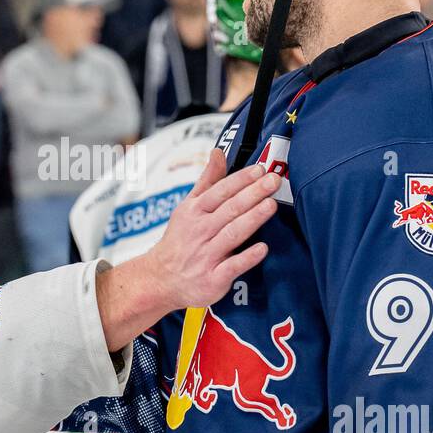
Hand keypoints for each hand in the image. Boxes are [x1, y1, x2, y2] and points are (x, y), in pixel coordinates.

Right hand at [97, 152, 278, 351]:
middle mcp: (200, 231)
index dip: (241, 179)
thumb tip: (218, 152)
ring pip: (232, 234)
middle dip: (252, 193)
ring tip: (271, 205)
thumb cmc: (180, 240)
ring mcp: (206, 256)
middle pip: (229, 209)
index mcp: (194, 212)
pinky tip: (263, 248)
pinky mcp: (213, 279)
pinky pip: (232, 267)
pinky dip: (247, 257)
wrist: (159, 280)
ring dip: (252, 219)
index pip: (220, 191)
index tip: (260, 169)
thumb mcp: (188, 207)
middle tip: (273, 180)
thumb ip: (207, 181)